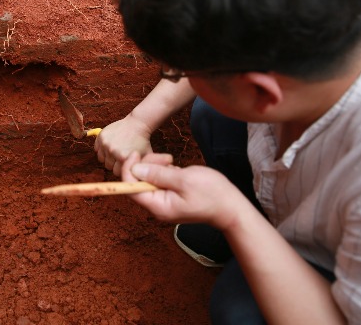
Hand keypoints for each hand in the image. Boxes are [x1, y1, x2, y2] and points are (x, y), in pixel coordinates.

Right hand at [94, 115, 153, 175]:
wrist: (137, 124)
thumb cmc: (142, 142)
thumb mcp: (145, 158)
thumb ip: (141, 171)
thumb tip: (133, 184)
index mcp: (124, 158)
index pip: (117, 173)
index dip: (122, 169)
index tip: (126, 163)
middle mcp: (113, 151)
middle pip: (108, 166)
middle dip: (114, 163)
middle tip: (121, 156)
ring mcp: (106, 143)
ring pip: (101, 159)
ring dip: (107, 157)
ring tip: (116, 151)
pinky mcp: (101, 136)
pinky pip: (96, 149)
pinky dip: (102, 149)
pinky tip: (110, 145)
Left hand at [120, 152, 245, 230]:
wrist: (232, 206)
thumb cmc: (212, 194)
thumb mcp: (184, 179)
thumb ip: (158, 174)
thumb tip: (135, 169)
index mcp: (158, 206)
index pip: (130, 188)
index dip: (129, 169)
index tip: (136, 153)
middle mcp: (158, 207)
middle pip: (138, 182)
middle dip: (147, 165)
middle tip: (167, 158)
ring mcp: (165, 202)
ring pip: (149, 180)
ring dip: (157, 167)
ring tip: (174, 163)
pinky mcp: (171, 197)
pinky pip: (160, 182)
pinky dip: (165, 172)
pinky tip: (177, 170)